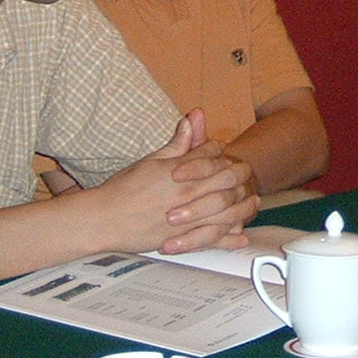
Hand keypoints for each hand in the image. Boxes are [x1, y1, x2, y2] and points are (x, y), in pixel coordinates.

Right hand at [98, 112, 258, 253]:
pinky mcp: (183, 239)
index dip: (219, 150)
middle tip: (247, 173)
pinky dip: (229, 239)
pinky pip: (213, 240)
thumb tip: (192, 118)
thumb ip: (177, 143)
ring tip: (253, 203)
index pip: (211, 155)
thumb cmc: (124, 189)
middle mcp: (189, 194)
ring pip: (227, 211)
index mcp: (181, 172)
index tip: (222, 150)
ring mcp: (188, 219)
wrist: (105, 219)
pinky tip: (240, 238)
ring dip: (243, 206)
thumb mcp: (151, 160)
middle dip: (240, 174)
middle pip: (226, 181)